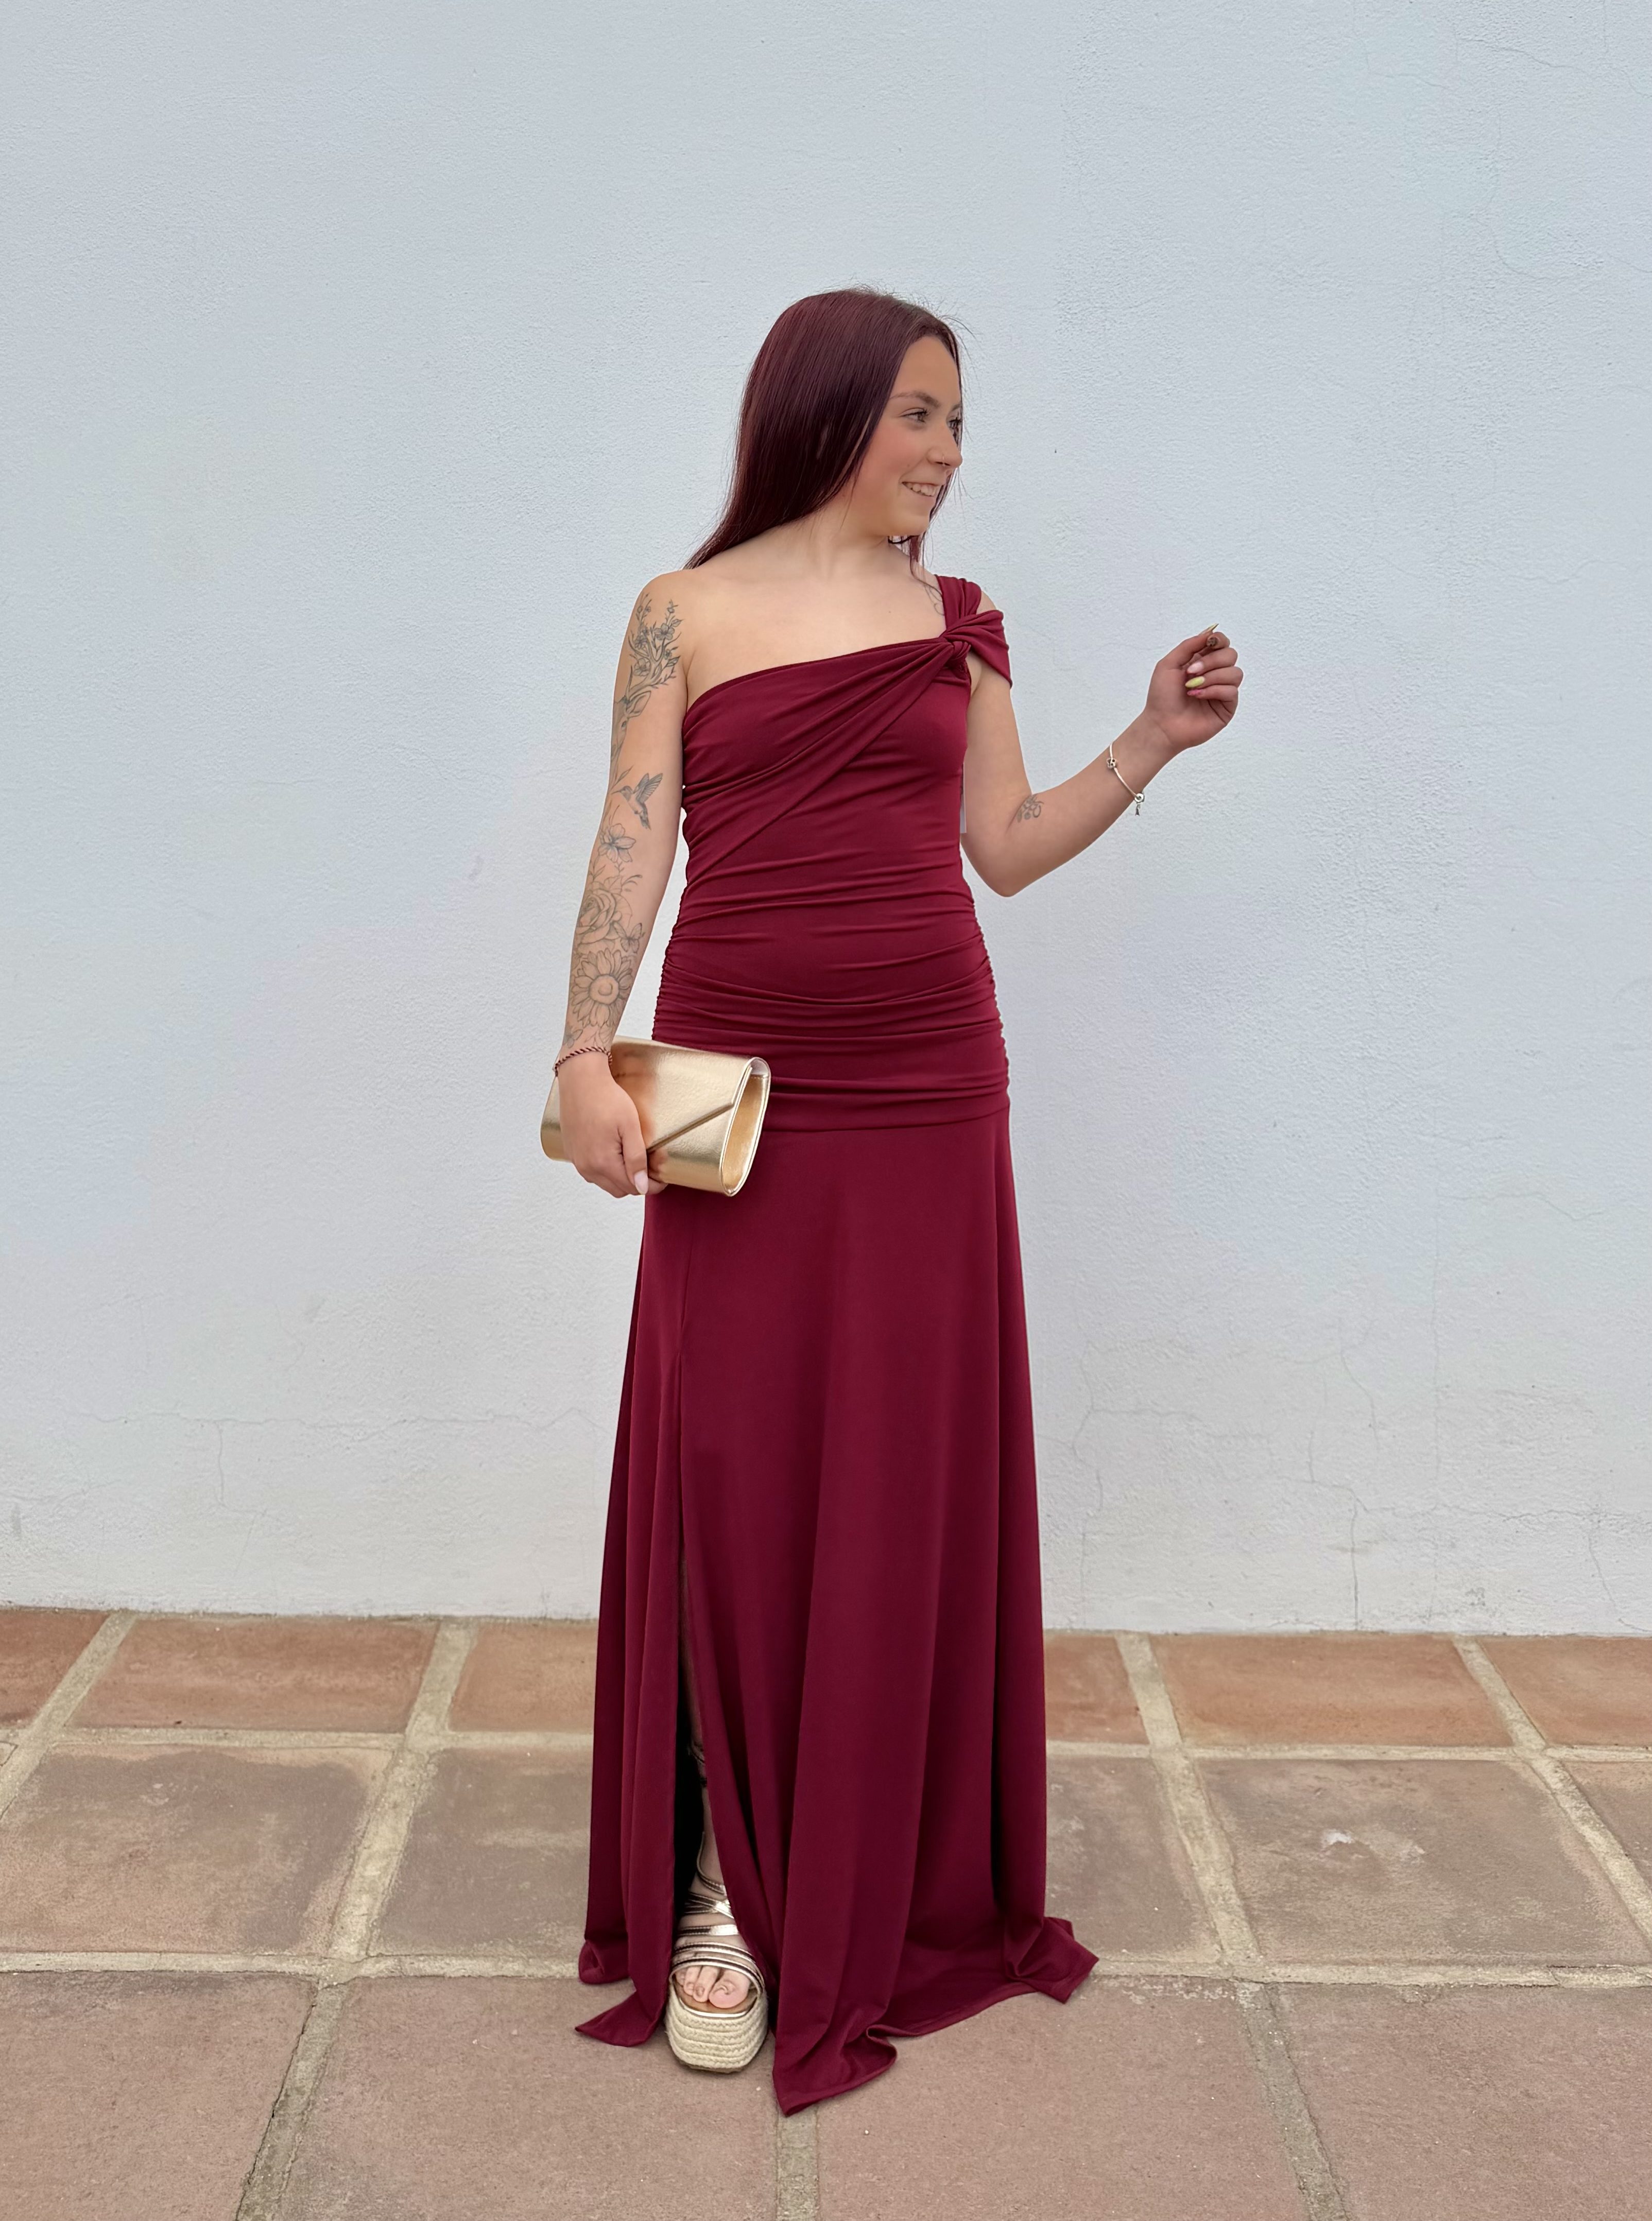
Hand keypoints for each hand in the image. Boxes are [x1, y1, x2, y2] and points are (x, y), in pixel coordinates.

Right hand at [556, 1057, 667, 1197]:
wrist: (581, 1079)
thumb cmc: (606, 1098)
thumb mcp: (630, 1127)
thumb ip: (636, 1159)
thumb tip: (642, 1187)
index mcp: (602, 1163)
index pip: (633, 1188)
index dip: (652, 1184)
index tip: (662, 1176)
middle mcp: (587, 1167)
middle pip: (619, 1190)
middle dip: (637, 1182)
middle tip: (650, 1163)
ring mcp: (577, 1161)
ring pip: (605, 1182)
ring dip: (620, 1176)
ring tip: (632, 1155)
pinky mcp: (572, 1152)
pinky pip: (592, 1172)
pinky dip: (605, 1168)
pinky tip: (614, 1151)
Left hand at [1140, 626, 1243, 754]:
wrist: (1161, 724)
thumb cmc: (1162, 697)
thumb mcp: (1169, 663)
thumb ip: (1189, 645)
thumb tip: (1211, 630)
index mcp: (1202, 661)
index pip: (1222, 643)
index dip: (1218, 640)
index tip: (1207, 644)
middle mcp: (1215, 673)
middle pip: (1231, 654)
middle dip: (1211, 661)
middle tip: (1191, 672)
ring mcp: (1223, 690)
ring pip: (1235, 672)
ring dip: (1212, 677)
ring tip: (1192, 687)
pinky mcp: (1227, 706)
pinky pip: (1231, 690)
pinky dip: (1214, 690)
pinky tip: (1198, 696)